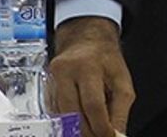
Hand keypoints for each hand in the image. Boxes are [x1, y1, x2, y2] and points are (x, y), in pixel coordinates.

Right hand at [50, 17, 134, 136]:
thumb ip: (120, 108)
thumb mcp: (121, 78)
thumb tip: (116, 134)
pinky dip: (67, 123)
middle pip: (74, 112)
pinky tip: (79, 125)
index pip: (93, 104)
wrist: (84, 39)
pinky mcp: (45, 87)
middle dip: (87, 132)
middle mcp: (66, 72)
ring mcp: (51, 79)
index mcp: (88, 67)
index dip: (100, 126)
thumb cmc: (105, 59)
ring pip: (62, 115)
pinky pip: (55, 112)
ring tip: (91, 133)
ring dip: (77, 130)